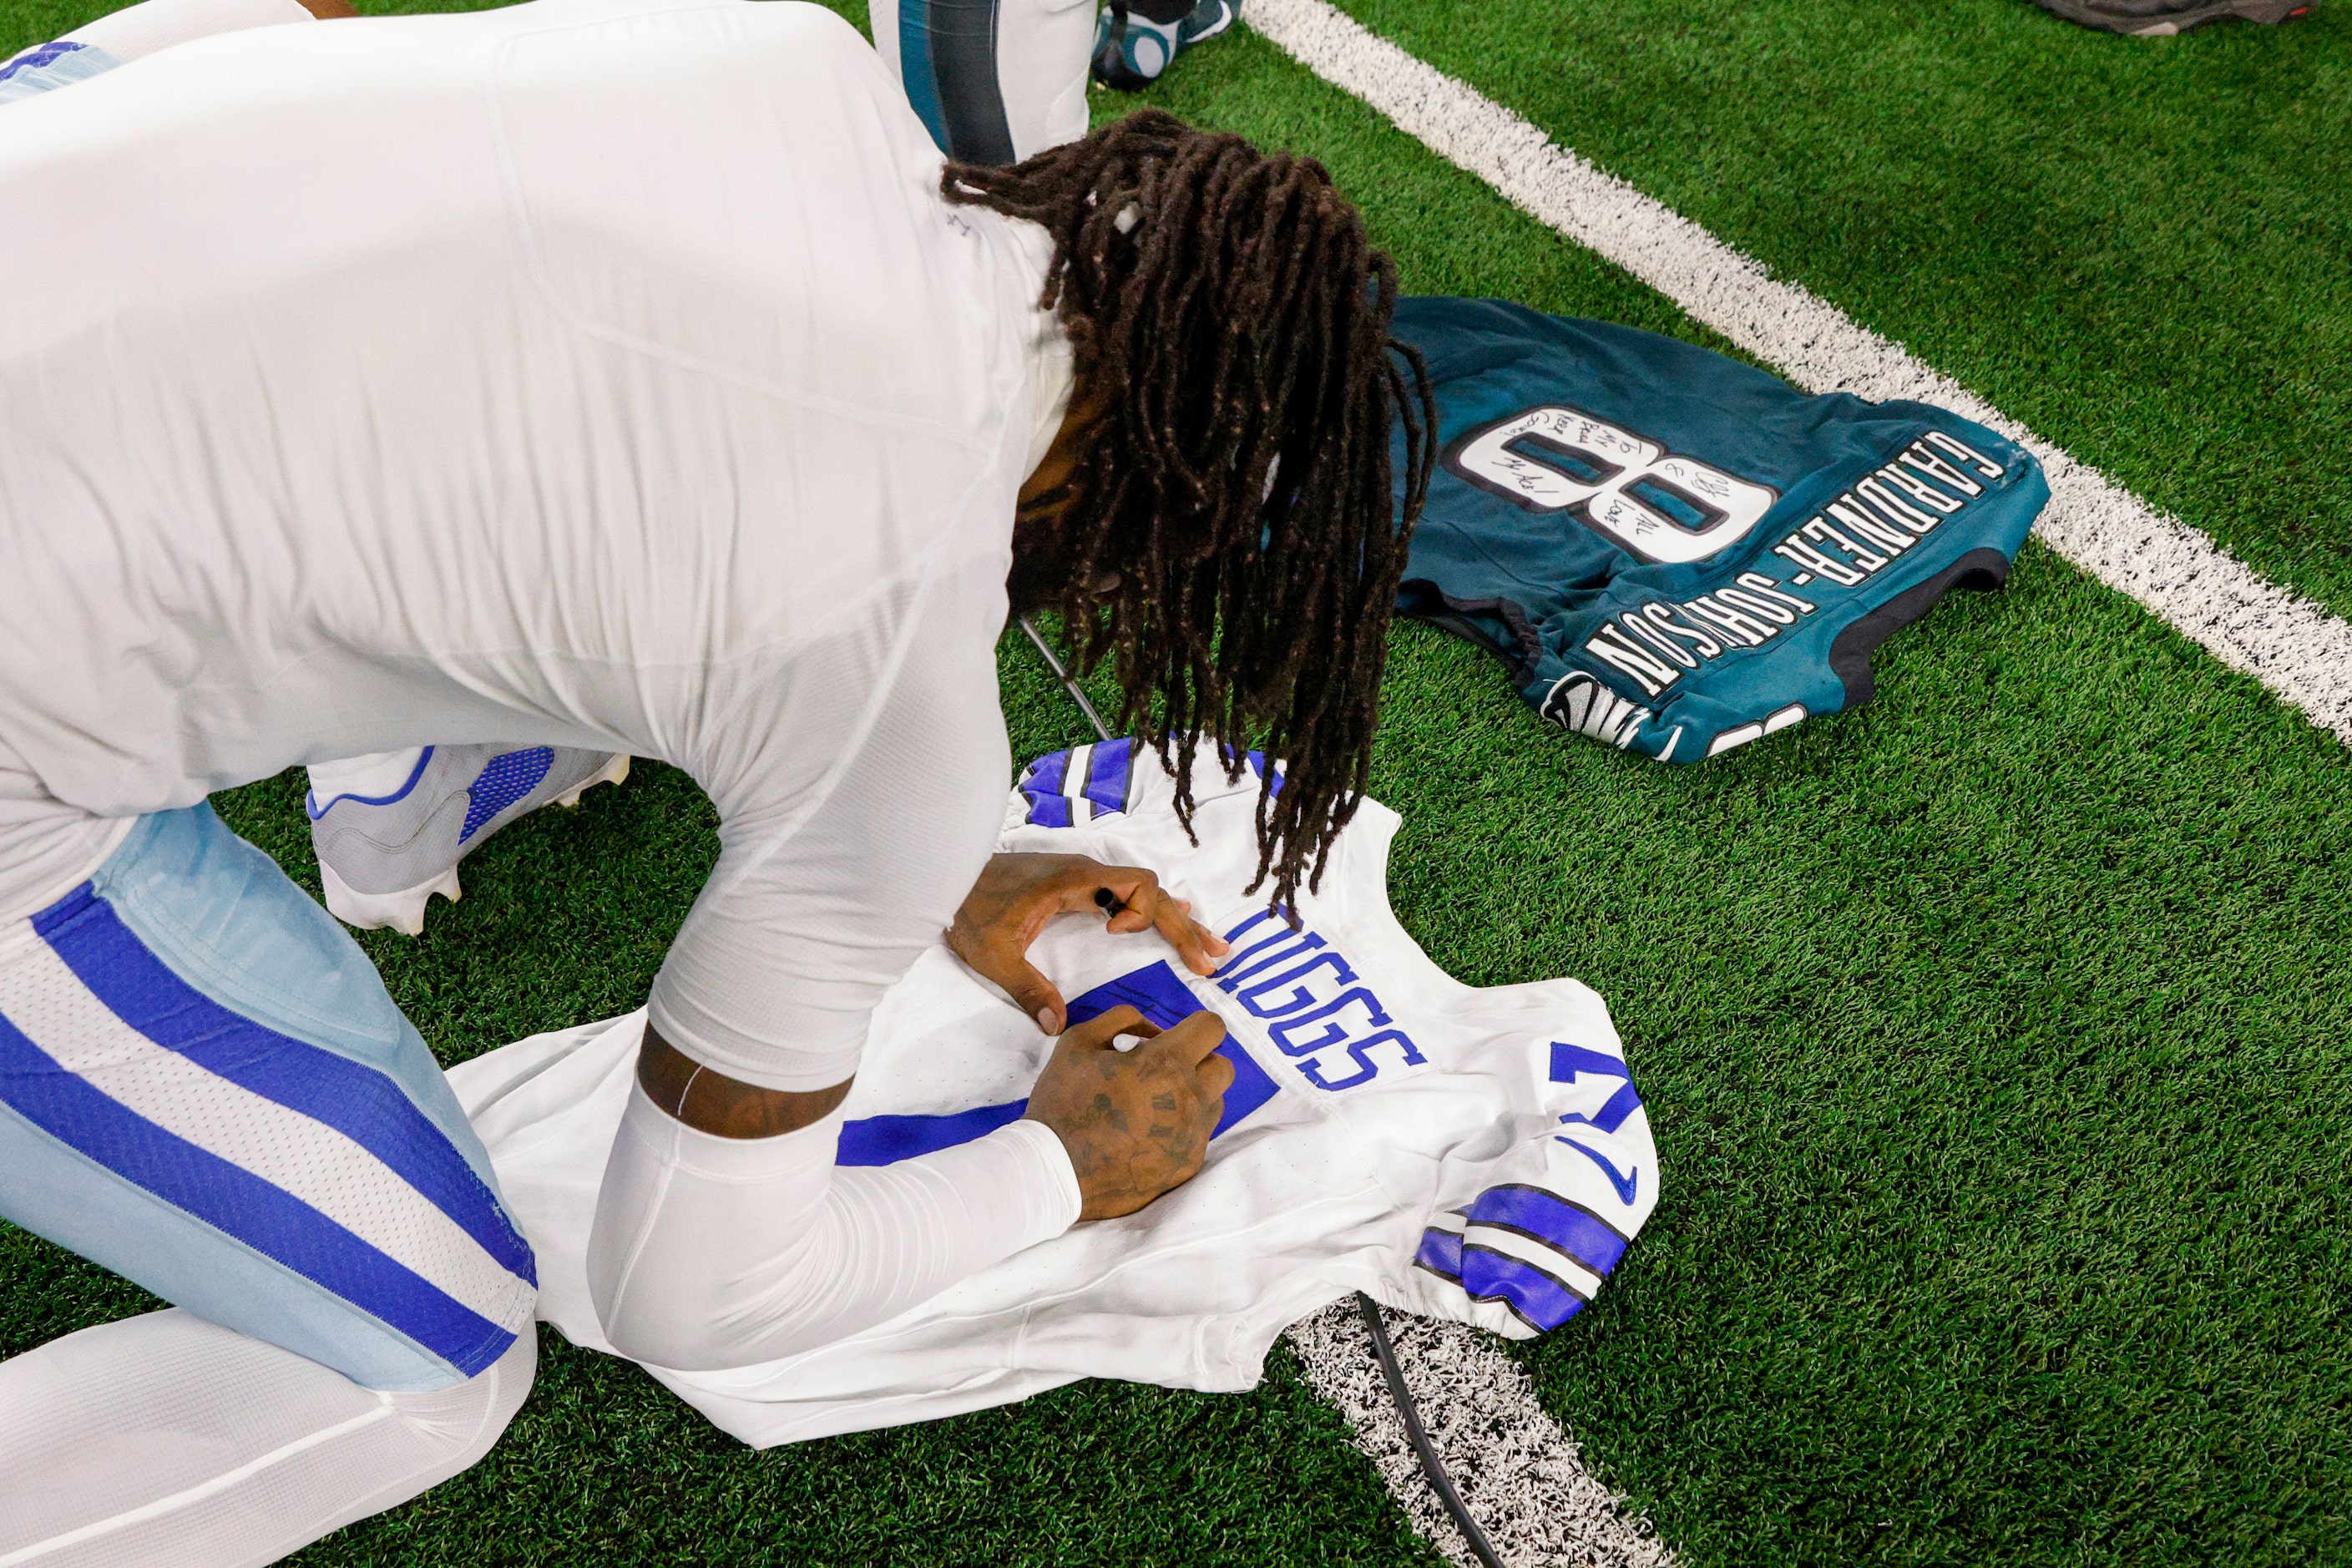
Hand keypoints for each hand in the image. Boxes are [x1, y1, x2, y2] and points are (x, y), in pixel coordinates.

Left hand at [947, 852, 1229, 1032]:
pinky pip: (1127, 896)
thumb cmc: (967, 910)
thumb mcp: (993, 955)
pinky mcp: (1077, 888)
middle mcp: (1086, 874)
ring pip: (1144, 895)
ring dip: (1176, 922)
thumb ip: (1027, 988)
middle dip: (1182, 927)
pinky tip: (1178, 923)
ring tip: (1212, 948)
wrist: (943, 878)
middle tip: (1212, 961)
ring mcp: (1083, 879)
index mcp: (1073, 881)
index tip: (1116, 935)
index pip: (1136, 883)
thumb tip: (1058, 1027)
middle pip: (1152, 892)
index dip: (1141, 911)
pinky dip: (1154, 914)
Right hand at [1022, 1006, 1233, 1219]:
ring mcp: (1191, 1136)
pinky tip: (1149, 1133)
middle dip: (1201, 1060)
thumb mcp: (1079, 1041)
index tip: (1178, 1036)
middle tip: (1167, 1068)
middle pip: (1224, 1068)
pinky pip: (1199, 1136)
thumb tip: (1152, 1028)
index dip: (1196, 1026)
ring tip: (1157, 1102)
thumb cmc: (1064, 1100)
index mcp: (1167, 1063)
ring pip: (1215, 1103)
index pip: (1212, 1028)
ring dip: (1196, 1094)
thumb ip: (1121, 1020)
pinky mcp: (1186, 1165)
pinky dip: (1182, 1128)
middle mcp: (1191, 1099)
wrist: (1054, 1170)